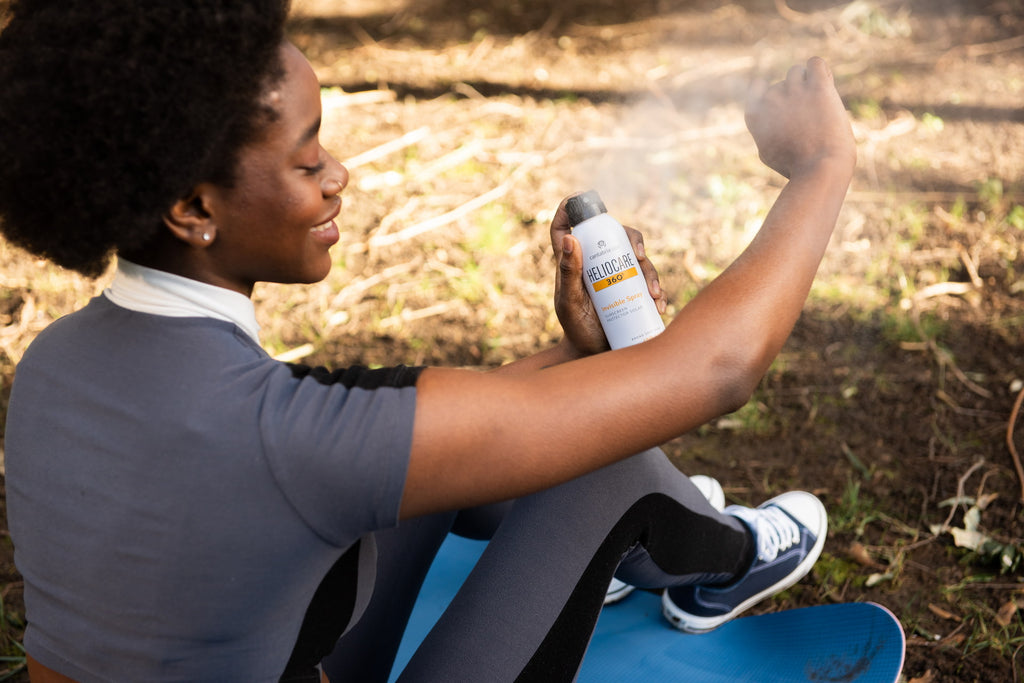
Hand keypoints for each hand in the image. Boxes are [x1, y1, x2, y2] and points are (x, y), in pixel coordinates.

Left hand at [549, 193, 666, 355]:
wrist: (596, 356)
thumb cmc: (577, 330)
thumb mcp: (570, 303)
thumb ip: (569, 273)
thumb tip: (571, 238)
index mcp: (573, 262)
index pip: (565, 227)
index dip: (570, 208)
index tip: (582, 198)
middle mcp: (596, 264)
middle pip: (614, 234)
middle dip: (631, 238)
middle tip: (637, 255)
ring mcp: (617, 276)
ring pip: (638, 257)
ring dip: (650, 271)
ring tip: (652, 293)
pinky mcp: (633, 290)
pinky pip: (650, 280)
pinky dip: (657, 289)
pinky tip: (657, 303)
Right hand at [745, 57, 855, 179]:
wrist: (820, 168)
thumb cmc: (794, 165)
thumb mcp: (767, 151)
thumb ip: (762, 129)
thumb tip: (764, 109)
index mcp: (755, 114)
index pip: (757, 86)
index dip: (770, 93)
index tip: (784, 109)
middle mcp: (771, 99)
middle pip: (782, 83)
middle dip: (794, 96)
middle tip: (808, 119)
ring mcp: (794, 91)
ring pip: (797, 72)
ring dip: (807, 84)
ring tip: (818, 107)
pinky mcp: (818, 88)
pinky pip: (815, 63)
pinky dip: (819, 70)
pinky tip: (824, 86)